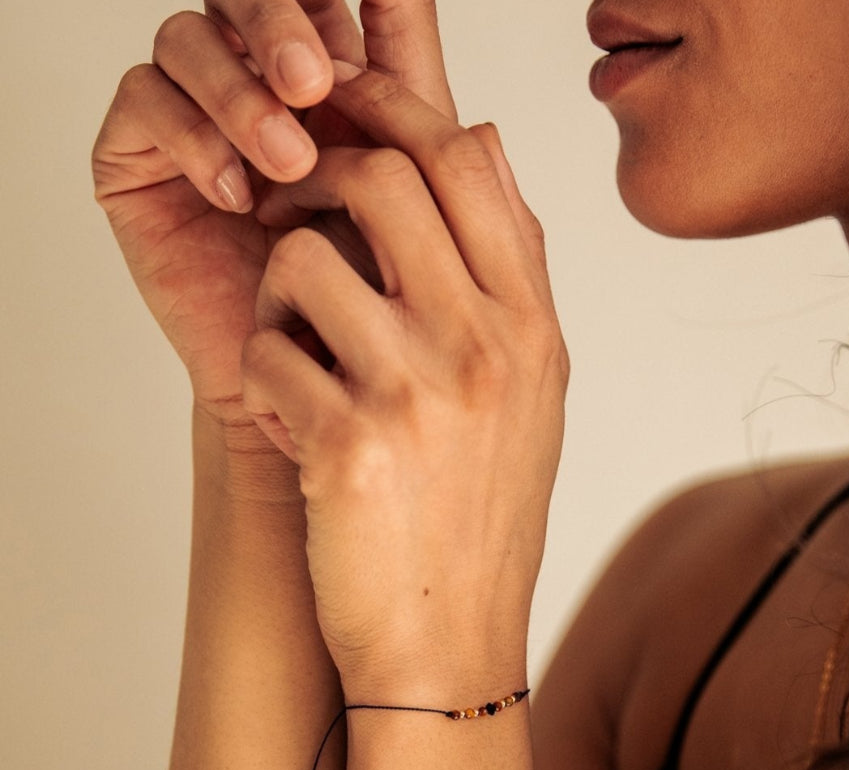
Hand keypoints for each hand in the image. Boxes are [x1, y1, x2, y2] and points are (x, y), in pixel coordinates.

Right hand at [91, 1, 453, 432]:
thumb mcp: (418, 216)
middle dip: (282, 22)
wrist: (317, 391)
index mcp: (334, 89)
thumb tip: (444, 54)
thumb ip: (430, 140)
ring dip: (240, 91)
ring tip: (288, 163)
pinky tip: (236, 195)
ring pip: (191, 37)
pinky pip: (143, 99)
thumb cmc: (372, 310)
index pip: (329, 4)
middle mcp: (261, 92)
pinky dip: (190, 134)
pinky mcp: (143, 159)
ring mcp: (199, 120)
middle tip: (314, 82)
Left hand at [242, 71, 567, 693]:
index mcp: (531, 329)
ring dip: (279, 298)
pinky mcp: (346, 445)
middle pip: (382, 179)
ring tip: (300, 354)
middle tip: (290, 219)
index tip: (347, 121)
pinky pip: (268, 353)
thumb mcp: (529, 394)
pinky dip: (266, 382)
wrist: (451, 644)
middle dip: (315, 182)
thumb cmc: (481, 520)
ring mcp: (417, 393)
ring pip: (304, 260)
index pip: (468, 160)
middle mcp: (484, 347)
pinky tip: (296, 427)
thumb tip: (478, 144)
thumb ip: (509, 274)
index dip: (395, 115)